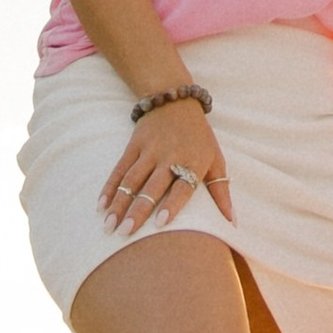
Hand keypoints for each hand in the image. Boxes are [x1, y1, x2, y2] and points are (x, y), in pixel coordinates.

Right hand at [99, 93, 233, 237]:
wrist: (176, 100)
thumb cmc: (200, 138)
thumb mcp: (216, 160)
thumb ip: (221, 192)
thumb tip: (231, 222)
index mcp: (193, 162)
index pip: (182, 186)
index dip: (172, 204)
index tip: (160, 223)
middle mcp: (169, 156)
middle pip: (152, 186)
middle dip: (138, 210)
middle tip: (126, 232)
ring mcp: (149, 150)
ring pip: (131, 180)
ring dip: (119, 203)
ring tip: (110, 226)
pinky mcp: (134, 145)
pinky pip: (119, 169)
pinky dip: (110, 188)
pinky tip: (101, 206)